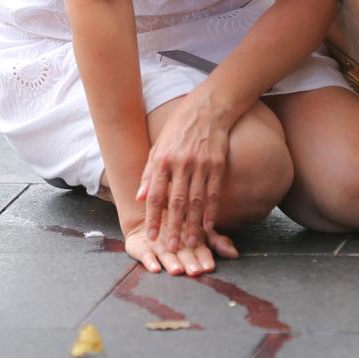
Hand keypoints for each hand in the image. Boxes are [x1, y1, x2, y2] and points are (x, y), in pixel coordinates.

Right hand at [125, 220, 237, 276]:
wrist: (146, 216)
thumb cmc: (178, 227)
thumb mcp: (198, 233)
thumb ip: (217, 243)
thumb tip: (235, 254)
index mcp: (190, 236)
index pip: (199, 248)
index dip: (204, 257)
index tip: (209, 267)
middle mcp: (174, 240)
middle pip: (183, 252)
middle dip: (190, 262)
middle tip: (196, 272)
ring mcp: (157, 243)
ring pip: (166, 253)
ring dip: (172, 263)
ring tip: (177, 270)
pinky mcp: (139, 246)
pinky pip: (144, 254)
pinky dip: (149, 261)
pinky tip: (154, 268)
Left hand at [136, 94, 229, 250]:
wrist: (207, 109)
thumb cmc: (179, 129)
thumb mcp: (158, 147)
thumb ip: (150, 173)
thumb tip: (141, 198)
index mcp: (163, 160)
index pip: (156, 195)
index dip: (153, 217)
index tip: (151, 236)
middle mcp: (181, 164)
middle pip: (176, 202)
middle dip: (173, 227)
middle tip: (171, 248)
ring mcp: (200, 165)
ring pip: (196, 200)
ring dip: (192, 224)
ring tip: (189, 243)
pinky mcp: (217, 164)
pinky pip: (213, 192)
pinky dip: (211, 210)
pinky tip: (209, 225)